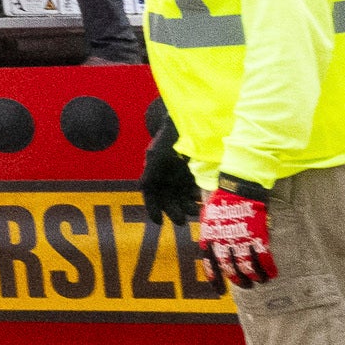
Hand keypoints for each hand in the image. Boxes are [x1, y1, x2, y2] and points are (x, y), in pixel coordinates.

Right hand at [139, 106, 203, 223]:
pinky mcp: (196, 175)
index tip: (158, 222)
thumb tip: (141, 186)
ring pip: (183, 198)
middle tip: (181, 219)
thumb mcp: (157, 153)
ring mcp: (182, 177)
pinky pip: (196, 190)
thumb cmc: (168, 136)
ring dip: (187, 206)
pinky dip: (199, 197)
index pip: (151, 196)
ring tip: (194, 209)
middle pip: (168, 200)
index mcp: (154, 173)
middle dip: (174, 211)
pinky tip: (203, 200)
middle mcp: (167, 178)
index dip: (153, 210)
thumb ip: (150, 170)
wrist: (187, 122)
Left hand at [196, 181, 279, 289]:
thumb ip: (209, 237)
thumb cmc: (222, 202)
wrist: (239, 188)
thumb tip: (211, 252)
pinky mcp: (257, 237)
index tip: (220, 292)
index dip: (215, 280)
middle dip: (239, 281)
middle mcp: (223, 243)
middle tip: (246, 285)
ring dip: (254, 278)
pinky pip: (264, 260)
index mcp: (209, 239)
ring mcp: (241, 241)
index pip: (210, 265)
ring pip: (248, 269)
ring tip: (259, 281)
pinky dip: (268, 269)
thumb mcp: (207, 219)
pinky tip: (271, 274)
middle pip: (230, 270)